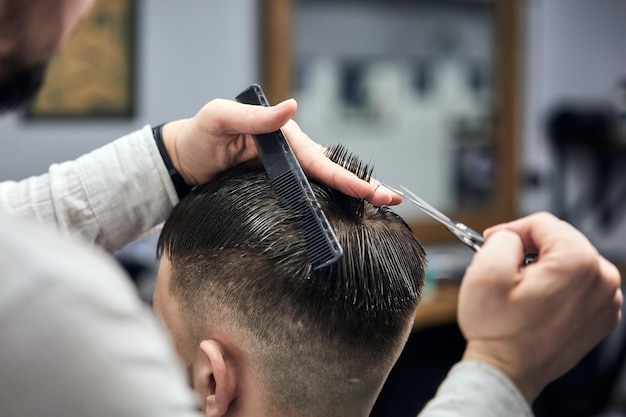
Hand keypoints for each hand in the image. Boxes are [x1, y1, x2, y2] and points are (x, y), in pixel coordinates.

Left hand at [159, 98, 399, 205]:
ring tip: (381, 203)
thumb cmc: (201, 135)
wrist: (185, 158)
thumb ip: (255, 116)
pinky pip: (308, 191)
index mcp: (284, 137)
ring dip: (352, 192)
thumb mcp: (222, 118)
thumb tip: (292, 106)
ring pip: (324, 181)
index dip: (347, 177)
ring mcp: (285, 169)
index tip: (372, 191)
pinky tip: (345, 209)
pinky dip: (330, 198)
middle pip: (331, 171)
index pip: (320, 160)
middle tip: (392, 199)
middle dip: (362, 185)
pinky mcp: (277, 184)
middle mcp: (290, 152)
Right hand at [458, 212, 622, 402]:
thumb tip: (513, 236)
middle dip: (528, 248)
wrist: (506, 372)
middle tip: (503, 266)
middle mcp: (602, 279)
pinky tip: (536, 301)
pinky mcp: (602, 315)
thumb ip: (503, 238)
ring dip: (543, 265)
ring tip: (519, 287)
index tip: (492, 243)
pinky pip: (578, 282)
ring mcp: (606, 300)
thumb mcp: (484, 272)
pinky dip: (557, 284)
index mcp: (577, 263)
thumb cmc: (496, 330)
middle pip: (559, 239)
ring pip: (569, 259)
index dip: (510, 229)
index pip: (542, 223)